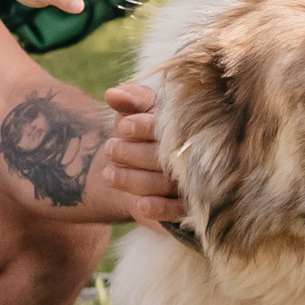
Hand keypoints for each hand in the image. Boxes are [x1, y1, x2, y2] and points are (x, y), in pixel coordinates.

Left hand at [89, 78, 186, 224]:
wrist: (144, 164)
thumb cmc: (145, 128)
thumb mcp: (140, 109)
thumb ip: (130, 100)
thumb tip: (112, 94)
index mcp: (190, 125)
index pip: (170, 126)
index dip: (145, 127)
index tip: (123, 127)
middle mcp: (196, 153)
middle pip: (164, 156)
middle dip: (132, 153)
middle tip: (109, 148)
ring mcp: (194, 180)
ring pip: (165, 182)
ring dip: (134, 180)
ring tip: (108, 173)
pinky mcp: (189, 205)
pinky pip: (179, 209)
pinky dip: (161, 208)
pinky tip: (140, 205)